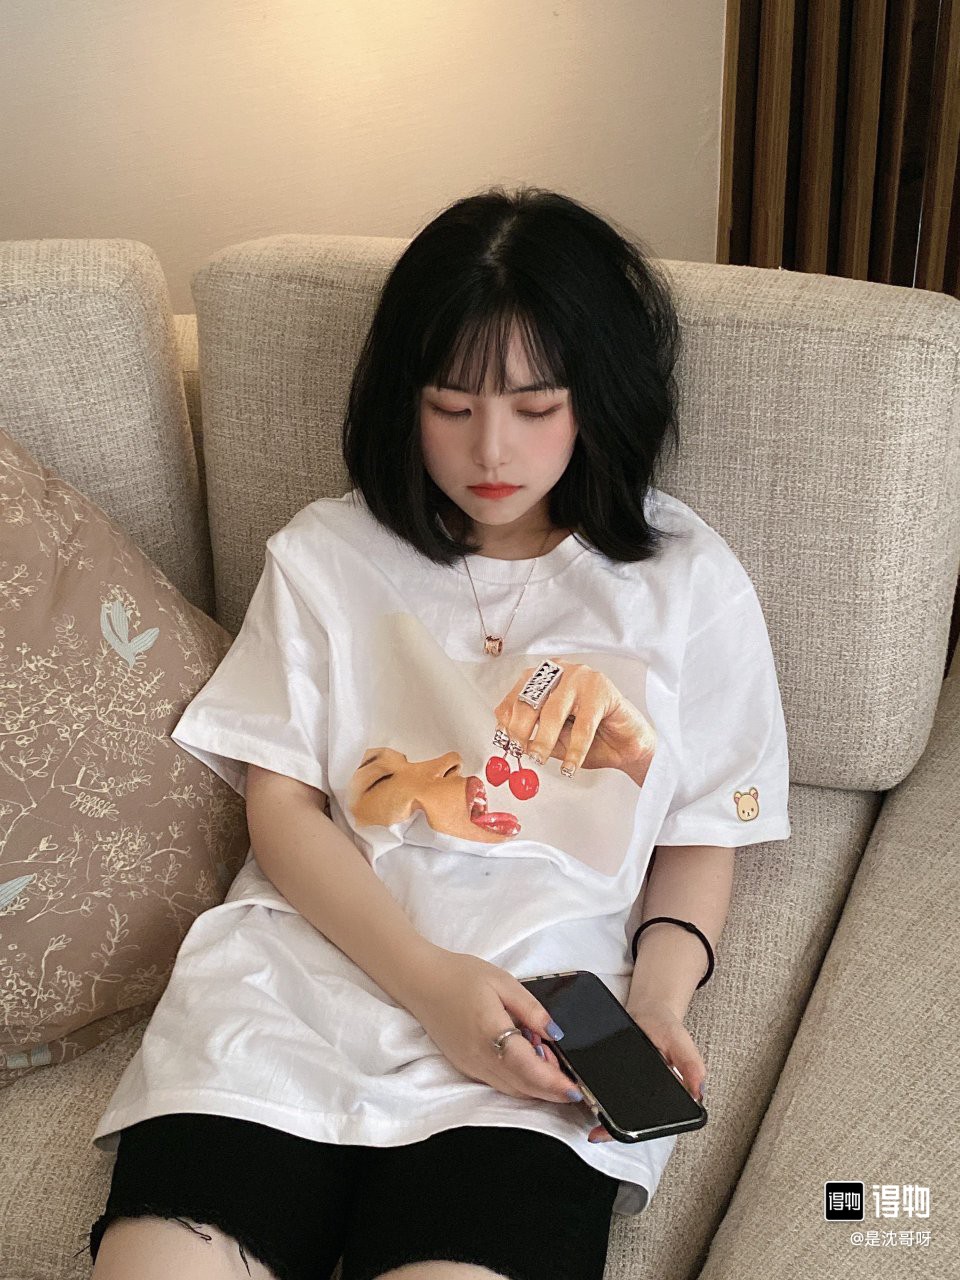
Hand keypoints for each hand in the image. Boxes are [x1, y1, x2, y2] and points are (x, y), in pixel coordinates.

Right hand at [403, 947, 582, 1107]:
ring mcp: (470, 1066)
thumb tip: (555, 1033)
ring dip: (535, 1089)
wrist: (421, 981)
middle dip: (550, 1091)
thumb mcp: (503, 982)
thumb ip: (531, 1010)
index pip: (529, 1069)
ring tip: (553, 1073)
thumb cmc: (460, 976)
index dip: (554, 1083)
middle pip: (522, 1087)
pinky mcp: (465, 1066)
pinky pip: (497, 1083)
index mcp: (491, 1033)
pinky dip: (517, 1082)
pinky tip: (527, 1067)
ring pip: (510, 1089)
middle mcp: (480, 1058)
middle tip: (571, 1083)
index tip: (576, 1090)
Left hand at [493, 660, 655, 785]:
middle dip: (521, 730)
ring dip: (544, 740)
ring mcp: (582, 677)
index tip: (507, 744)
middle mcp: (560, 672)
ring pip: (553, 711)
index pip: (516, 695)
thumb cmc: (591, 739)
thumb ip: (532, 734)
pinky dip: (575, 749)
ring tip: (541, 760)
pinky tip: (571, 766)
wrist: (627, 745)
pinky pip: (583, 724)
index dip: (507, 721)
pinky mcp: (602, 690)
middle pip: (530, 699)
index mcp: (544, 678)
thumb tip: (508, 741)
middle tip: (523, 753)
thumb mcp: (553, 737)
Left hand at [535, 997, 705, 1143]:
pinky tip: (577, 1082)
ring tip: (580, 1103)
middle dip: (606, 1124)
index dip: (625, 1131)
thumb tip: (698, 1091)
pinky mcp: (610, 1075)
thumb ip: (692, 1064)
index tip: (605, 1133)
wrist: (649, 1009)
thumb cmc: (667, 1028)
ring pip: (608, 1103)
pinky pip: (599, 1084)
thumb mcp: (681, 1041)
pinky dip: (588, 1086)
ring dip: (595, 1106)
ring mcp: (624, 1087)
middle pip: (622, 1118)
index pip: (645, 1124)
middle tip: (591, 1127)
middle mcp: (641, 1096)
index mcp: (663, 1096)